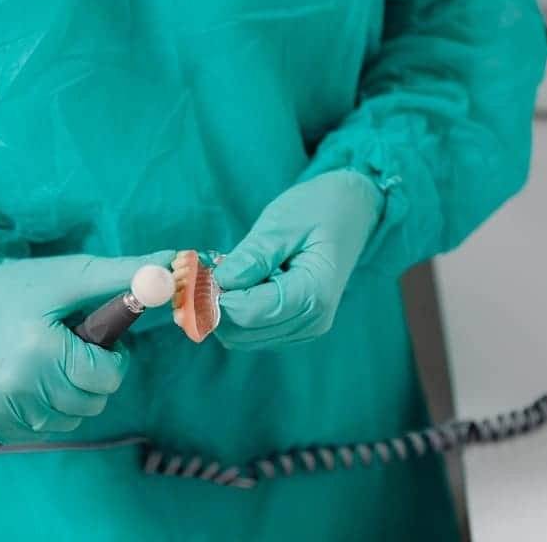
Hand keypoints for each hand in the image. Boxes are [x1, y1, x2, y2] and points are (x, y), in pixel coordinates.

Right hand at [0, 251, 173, 444]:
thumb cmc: (23, 285)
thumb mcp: (74, 275)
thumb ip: (125, 275)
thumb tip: (172, 266)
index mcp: (38, 348)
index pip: (107, 378)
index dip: (110, 358)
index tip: (90, 339)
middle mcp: (14, 384)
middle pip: (91, 404)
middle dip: (91, 377)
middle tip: (69, 348)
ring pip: (68, 421)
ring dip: (68, 396)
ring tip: (46, 362)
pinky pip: (38, 432)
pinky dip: (42, 411)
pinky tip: (27, 381)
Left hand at [213, 169, 381, 349]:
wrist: (352, 210)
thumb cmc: (320, 209)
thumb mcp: (284, 223)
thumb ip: (253, 255)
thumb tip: (220, 282)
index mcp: (315, 293)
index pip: (251, 313)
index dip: (216, 298)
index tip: (194, 276)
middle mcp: (312, 320)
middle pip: (243, 332)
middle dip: (214, 306)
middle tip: (201, 272)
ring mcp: (305, 327)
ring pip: (242, 338)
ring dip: (222, 311)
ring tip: (222, 273)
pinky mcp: (294, 326)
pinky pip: (252, 332)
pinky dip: (234, 313)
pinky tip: (238, 284)